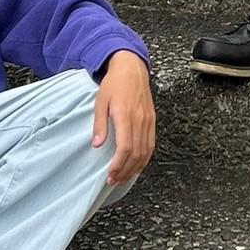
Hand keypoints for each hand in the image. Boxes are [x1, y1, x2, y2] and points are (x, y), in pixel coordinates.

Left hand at [92, 51, 155, 184]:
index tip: (110, 175)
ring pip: (146, 152)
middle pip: (136, 153)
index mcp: (125, 115)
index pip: (125, 147)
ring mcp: (148, 121)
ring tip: (123, 177)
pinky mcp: (152, 120)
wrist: (131, 68)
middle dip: (125, 171)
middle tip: (113, 181)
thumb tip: (97, 145)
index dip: (118, 165)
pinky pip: (151, 144)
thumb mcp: (100, 102)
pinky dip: (144, 159)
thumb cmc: (114, 84)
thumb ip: (100, 124)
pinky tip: (136, 166)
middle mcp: (140, 120)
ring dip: (135, 168)